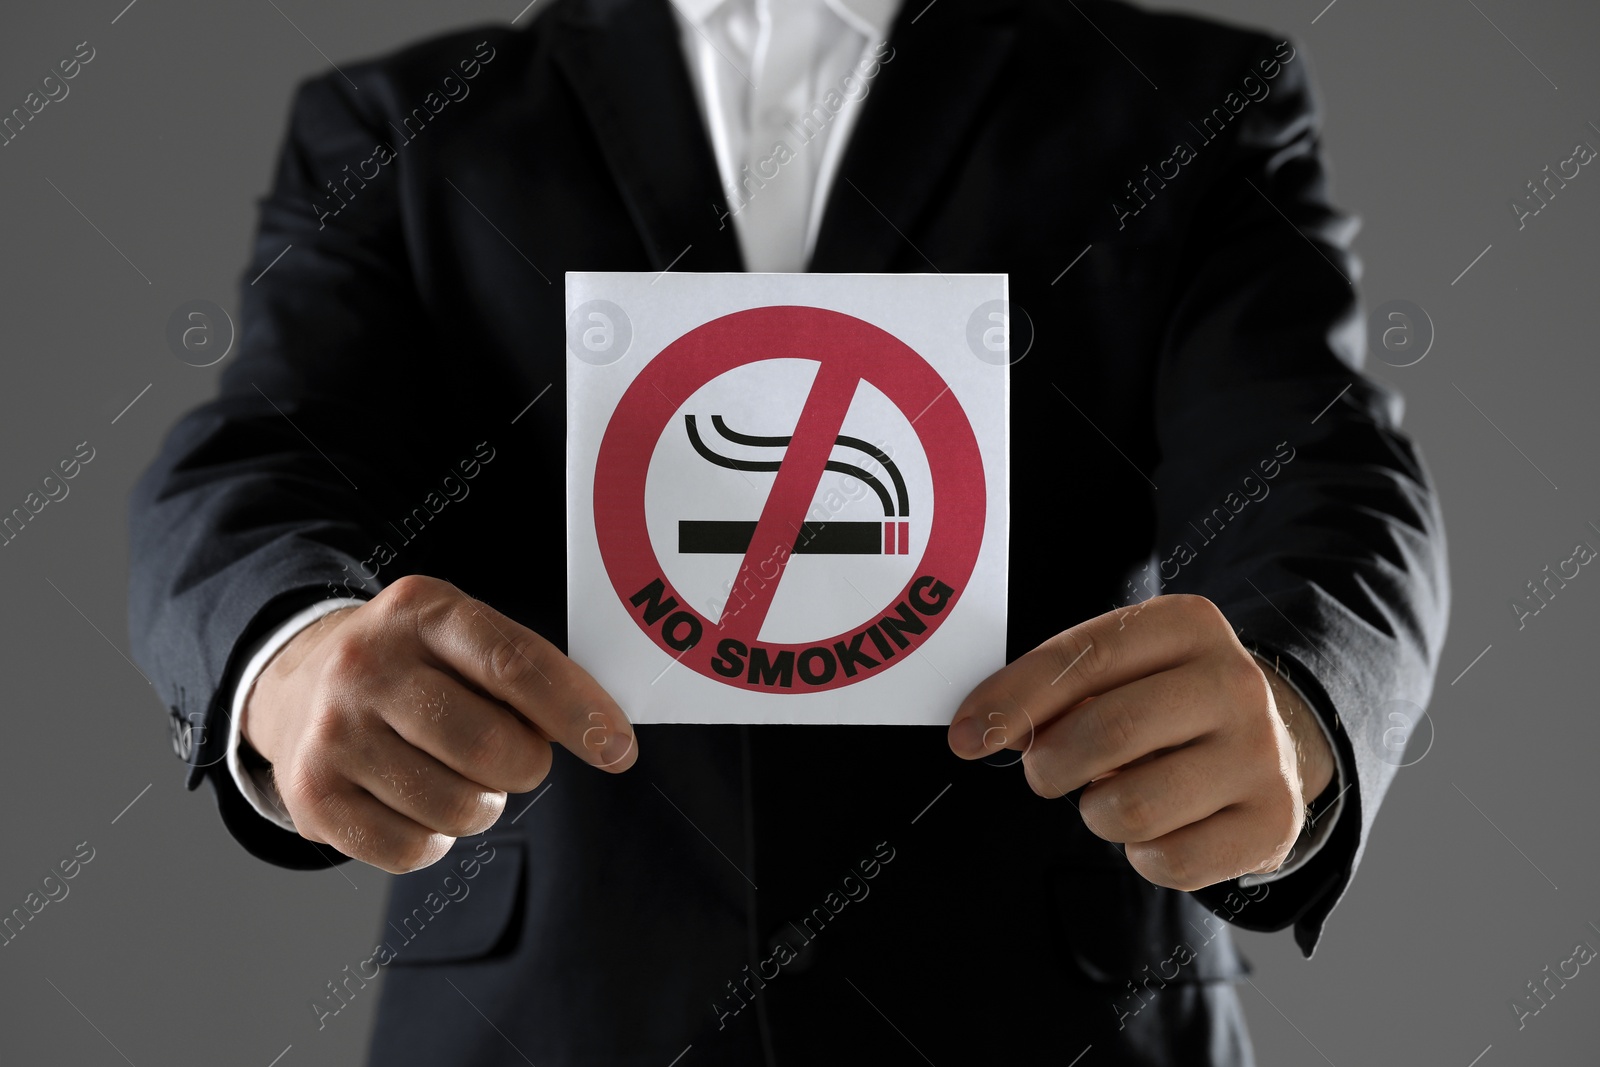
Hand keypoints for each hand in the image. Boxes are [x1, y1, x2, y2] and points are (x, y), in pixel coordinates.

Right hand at [243, 574, 636, 872]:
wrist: (299, 680)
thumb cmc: (415, 666)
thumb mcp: (463, 636)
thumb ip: (529, 674)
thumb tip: (604, 736)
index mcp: (423, 611)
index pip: (515, 665)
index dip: (578, 713)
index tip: (619, 750)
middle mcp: (368, 664)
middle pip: (488, 745)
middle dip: (525, 767)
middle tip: (515, 759)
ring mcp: (332, 730)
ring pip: (455, 806)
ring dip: (481, 806)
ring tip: (459, 777)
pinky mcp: (311, 794)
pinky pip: (411, 851)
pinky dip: (435, 841)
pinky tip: (417, 803)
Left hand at [947, 594, 1333, 890]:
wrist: (1273, 741)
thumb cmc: (1163, 702)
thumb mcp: (1117, 671)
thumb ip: (1050, 689)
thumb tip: (978, 729)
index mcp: (1188, 624)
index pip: (1084, 656)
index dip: (1013, 700)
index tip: (965, 736)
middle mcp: (1235, 682)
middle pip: (1108, 731)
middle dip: (1051, 764)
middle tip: (1045, 773)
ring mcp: (1262, 754)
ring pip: (1132, 807)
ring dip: (1096, 812)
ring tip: (1113, 795)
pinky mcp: (1274, 821)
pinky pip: (1170, 862)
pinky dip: (1142, 854)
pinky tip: (1159, 826)